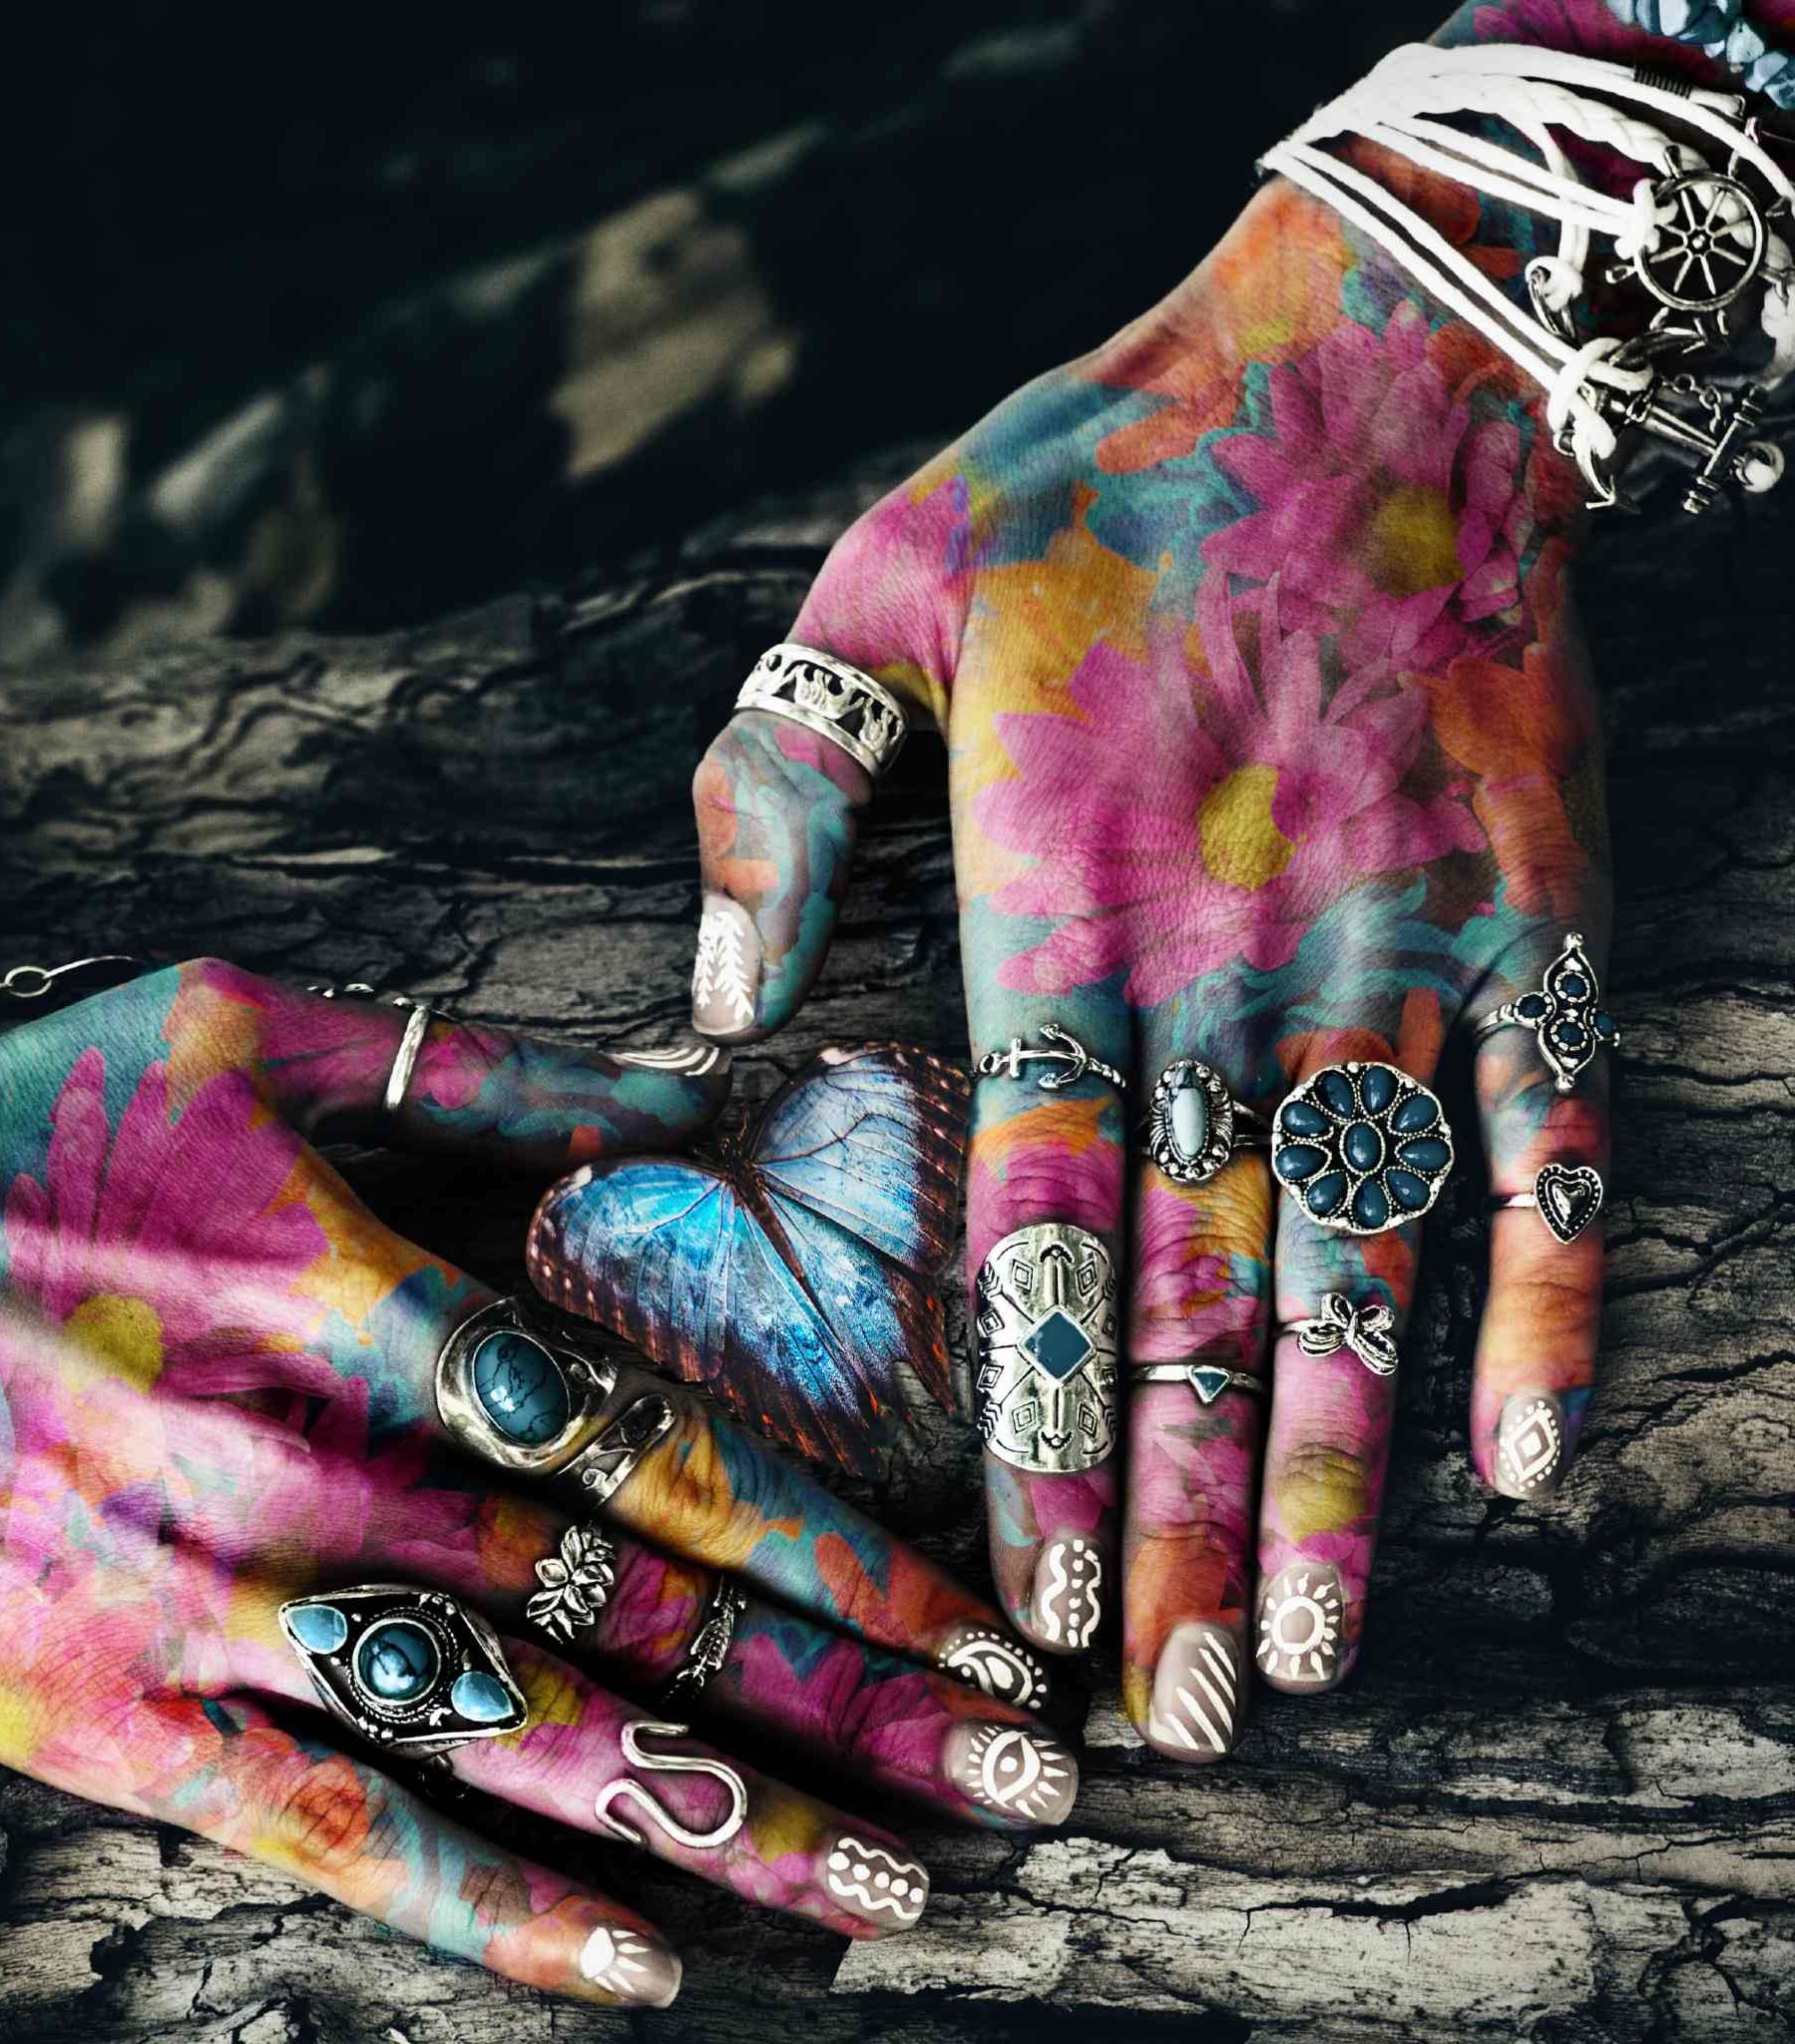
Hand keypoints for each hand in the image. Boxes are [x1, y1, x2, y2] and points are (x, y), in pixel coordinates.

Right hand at [0, 960, 1078, 2007]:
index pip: (654, 1448)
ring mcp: (214, 1610)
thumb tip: (689, 1085)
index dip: (836, 1549)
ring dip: (722, 1826)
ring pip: (518, 1743)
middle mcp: (314, 1468)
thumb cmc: (10, 1119)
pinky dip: (487, 1915)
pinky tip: (632, 1970)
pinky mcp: (111, 1720)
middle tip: (1020, 1791)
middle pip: (634, 1611)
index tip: (979, 1626)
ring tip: (896, 1896)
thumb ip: (484, 1072)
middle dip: (847, 1708)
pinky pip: (329, 1839)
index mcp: (362, 1298)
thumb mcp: (247, 1030)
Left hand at [688, 164, 1609, 1756]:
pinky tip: (1518, 1457)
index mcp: (1058, 894)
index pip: (1038, 1214)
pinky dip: (1547, 1293)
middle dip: (1175, 1514)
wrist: (1372, 341)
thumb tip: (716, 1008)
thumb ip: (773, 799)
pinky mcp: (1534, 902)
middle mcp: (1232, 949)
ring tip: (1307, 1651)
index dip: (1036, 1413)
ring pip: (1368, 1250)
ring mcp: (1401, 935)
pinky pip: (1555, 1128)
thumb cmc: (1100, 471)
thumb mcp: (873, 591)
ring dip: (1337, 1464)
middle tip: (1152, 1715)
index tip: (1025, 1585)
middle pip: (1198, 1283)